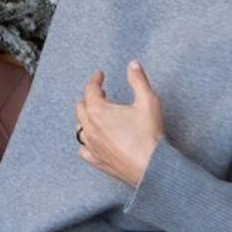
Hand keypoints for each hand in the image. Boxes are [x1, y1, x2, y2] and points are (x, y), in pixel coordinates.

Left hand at [74, 61, 163, 187]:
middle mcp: (90, 128)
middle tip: (100, 93)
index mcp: (98, 111)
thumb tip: (133, 64)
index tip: (100, 75)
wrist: (152, 167)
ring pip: (79, 127)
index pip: (90, 90)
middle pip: (81, 107)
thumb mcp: (148, 102)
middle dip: (89, 97)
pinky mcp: (96, 160)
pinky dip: (86, 142)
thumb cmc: (149, 136)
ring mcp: (91, 145)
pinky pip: (83, 149)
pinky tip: (92, 140)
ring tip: (95, 114)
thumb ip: (139, 80)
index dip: (95, 80)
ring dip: (85, 117)